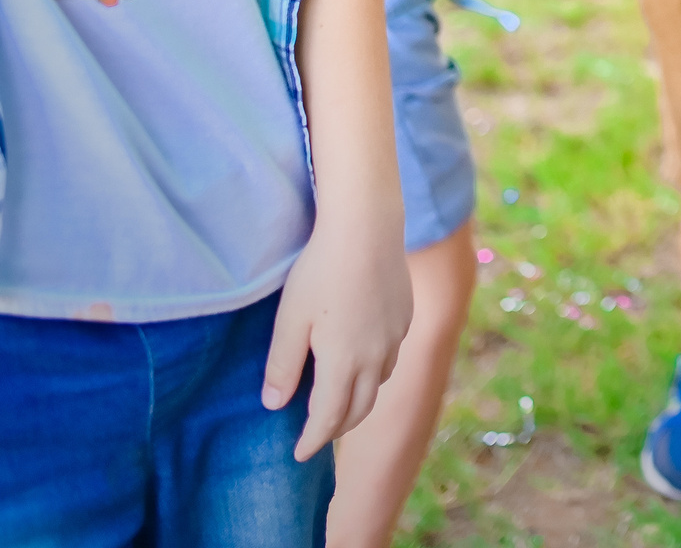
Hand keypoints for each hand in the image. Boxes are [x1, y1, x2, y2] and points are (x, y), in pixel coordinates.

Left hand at [264, 214, 410, 459]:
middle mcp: (375, 357)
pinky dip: (374, 373)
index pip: (328, 418)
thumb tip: (275, 405)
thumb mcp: (289, 320)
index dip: (312, 440)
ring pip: (378, 384)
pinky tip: (361, 360)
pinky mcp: (405, 316)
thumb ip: (282, 366)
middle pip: (359, 409)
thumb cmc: (320, 271)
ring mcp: (395, 337)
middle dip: (336, 428)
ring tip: (338, 402)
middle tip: (317, 435)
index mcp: (343, 363)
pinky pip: (390, 358)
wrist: (367, 227)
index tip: (298, 454)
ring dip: (358, 402)